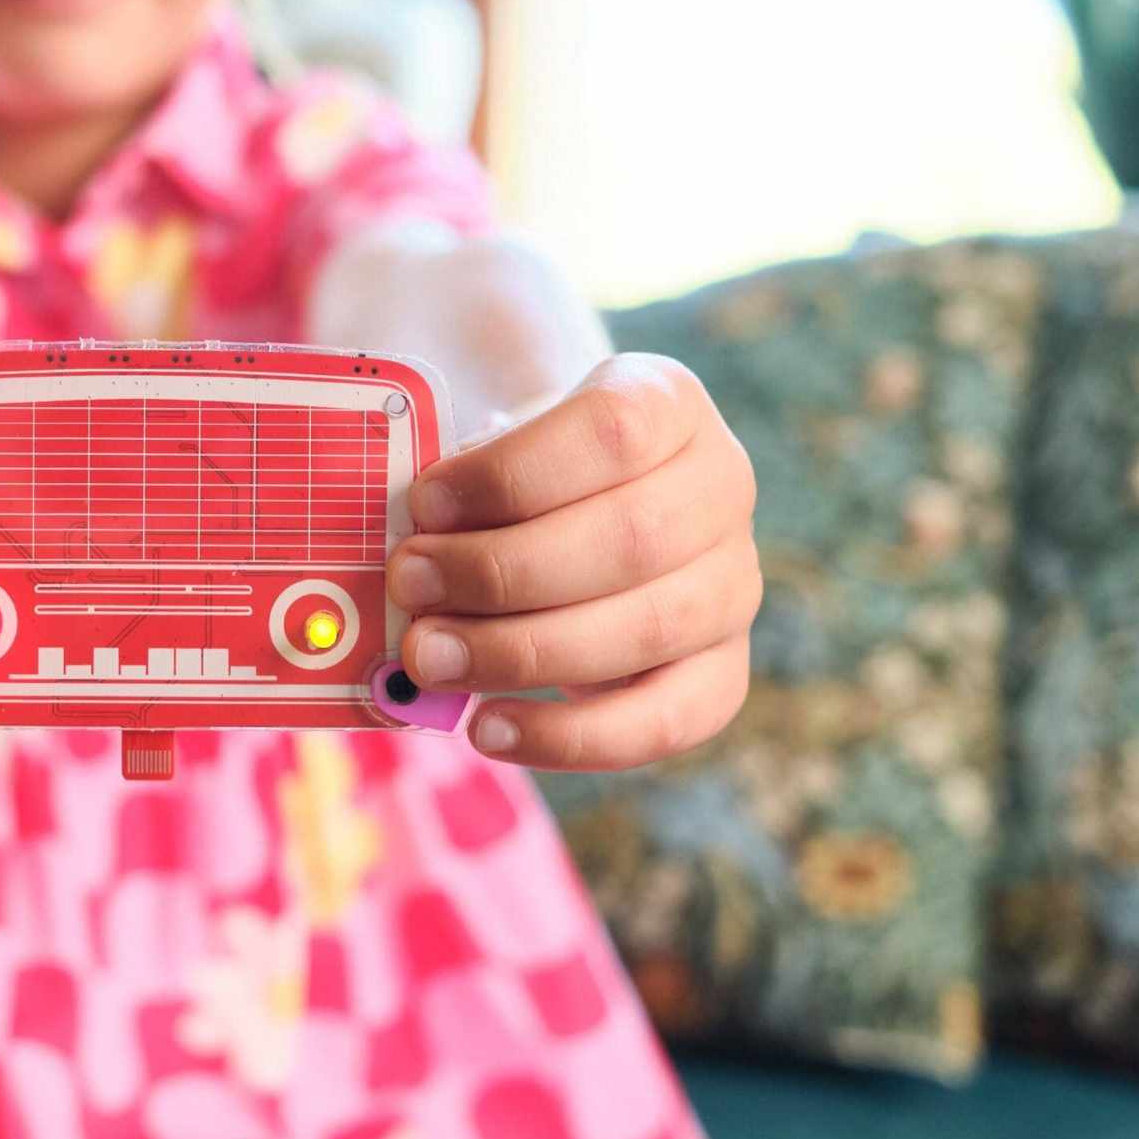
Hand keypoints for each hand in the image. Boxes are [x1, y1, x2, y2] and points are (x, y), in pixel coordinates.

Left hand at [388, 354, 759, 769]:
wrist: (568, 507)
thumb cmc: (511, 473)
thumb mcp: (488, 446)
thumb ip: (456, 483)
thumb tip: (406, 560)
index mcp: (667, 402)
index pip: (611, 431)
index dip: (511, 475)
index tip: (425, 503)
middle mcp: (721, 489)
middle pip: (630, 538)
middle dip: (501, 571)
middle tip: (410, 585)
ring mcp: (733, 584)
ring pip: (645, 630)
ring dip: (520, 652)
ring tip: (429, 657)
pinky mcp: (721, 669)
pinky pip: (666, 720)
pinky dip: (569, 736)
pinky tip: (486, 729)